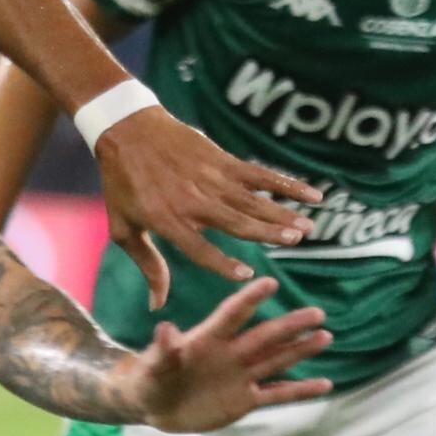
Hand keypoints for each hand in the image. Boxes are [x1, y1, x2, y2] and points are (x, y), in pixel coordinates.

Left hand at [94, 107, 314, 304]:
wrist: (127, 131)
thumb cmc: (123, 185)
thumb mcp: (124, 228)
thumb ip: (147, 265)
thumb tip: (157, 304)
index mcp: (165, 219)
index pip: (197, 246)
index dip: (221, 262)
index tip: (247, 275)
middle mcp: (191, 199)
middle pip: (234, 220)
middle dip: (266, 231)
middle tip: (295, 241)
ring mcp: (210, 177)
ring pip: (252, 199)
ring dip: (281, 212)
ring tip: (307, 227)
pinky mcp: (223, 160)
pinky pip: (259, 174)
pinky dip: (287, 183)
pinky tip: (312, 193)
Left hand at [128, 279, 330, 434]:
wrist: (155, 406)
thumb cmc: (149, 380)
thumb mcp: (152, 368)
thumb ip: (162, 351)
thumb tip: (165, 328)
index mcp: (208, 339)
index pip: (232, 315)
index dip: (249, 299)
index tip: (270, 282)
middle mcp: (231, 353)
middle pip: (265, 337)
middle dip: (290, 326)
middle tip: (317, 313)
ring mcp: (241, 376)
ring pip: (276, 360)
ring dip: (300, 350)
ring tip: (325, 337)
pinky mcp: (245, 399)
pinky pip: (277, 394)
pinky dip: (299, 390)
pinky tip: (324, 384)